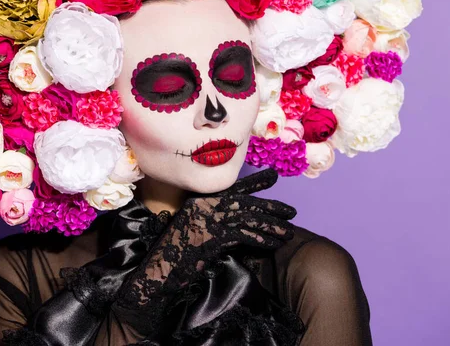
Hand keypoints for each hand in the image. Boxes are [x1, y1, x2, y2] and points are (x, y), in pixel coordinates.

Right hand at [117, 168, 296, 310]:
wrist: (158, 273)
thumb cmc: (177, 255)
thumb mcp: (196, 231)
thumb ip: (215, 222)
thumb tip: (241, 224)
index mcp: (199, 200)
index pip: (232, 187)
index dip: (254, 182)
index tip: (273, 177)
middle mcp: (202, 205)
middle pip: (244, 202)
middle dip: (271, 207)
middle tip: (291, 212)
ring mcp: (206, 219)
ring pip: (247, 218)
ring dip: (271, 226)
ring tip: (288, 233)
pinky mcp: (211, 235)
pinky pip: (242, 235)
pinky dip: (260, 239)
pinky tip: (273, 244)